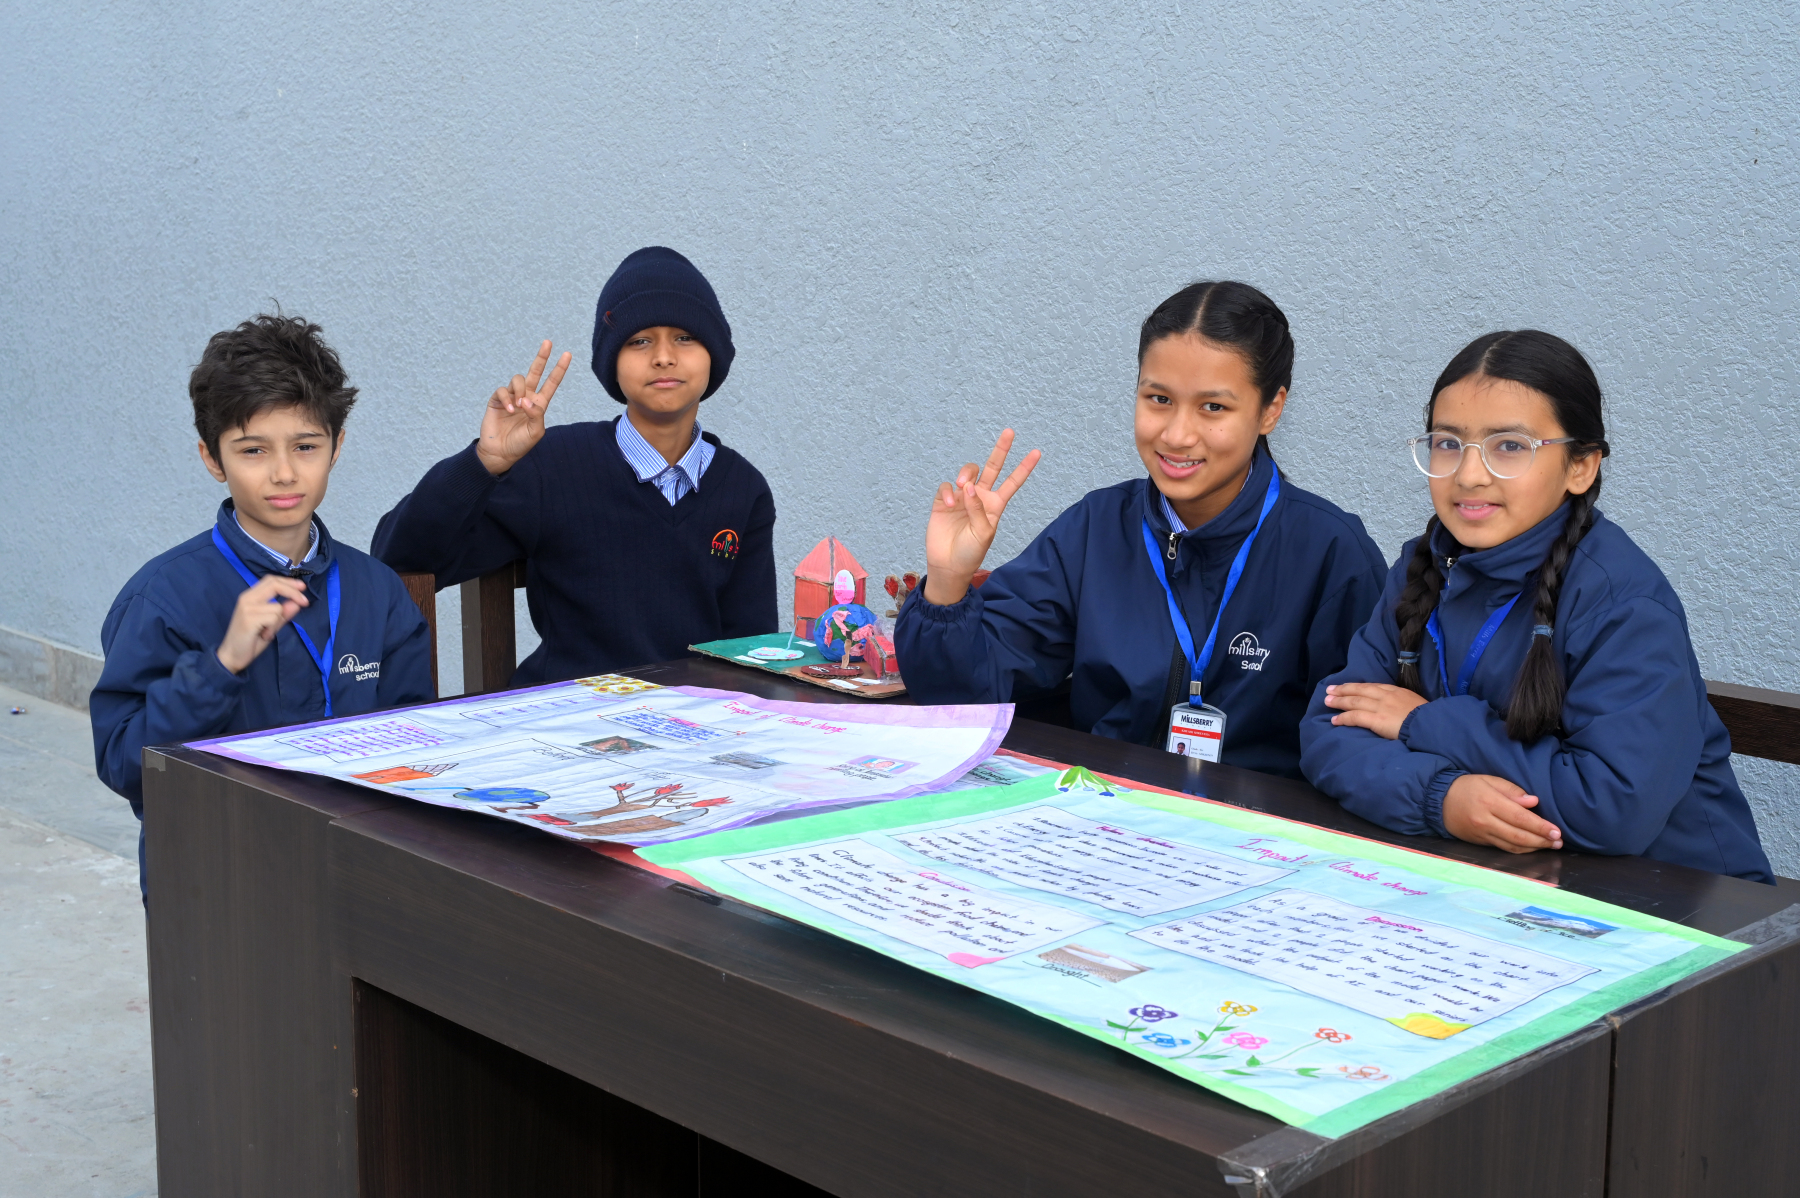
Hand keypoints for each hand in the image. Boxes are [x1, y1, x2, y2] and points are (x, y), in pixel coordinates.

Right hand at [216, 575, 310, 673]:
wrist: (232, 655)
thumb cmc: (251, 640)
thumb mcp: (271, 625)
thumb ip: (283, 614)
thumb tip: (297, 603)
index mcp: (250, 596)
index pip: (271, 580)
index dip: (288, 582)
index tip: (303, 587)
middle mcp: (247, 598)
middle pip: (274, 584)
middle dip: (293, 592)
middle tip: (305, 602)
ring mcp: (247, 608)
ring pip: (277, 607)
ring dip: (278, 621)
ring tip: (266, 631)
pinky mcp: (249, 619)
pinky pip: (273, 618)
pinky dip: (273, 628)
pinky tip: (263, 635)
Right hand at [475, 340, 571, 475]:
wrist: (500, 452)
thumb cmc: (520, 444)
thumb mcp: (535, 432)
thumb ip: (536, 415)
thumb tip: (527, 399)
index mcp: (539, 404)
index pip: (551, 383)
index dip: (559, 369)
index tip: (567, 355)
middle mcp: (526, 397)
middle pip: (535, 372)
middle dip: (542, 357)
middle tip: (549, 342)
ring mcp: (511, 397)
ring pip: (518, 379)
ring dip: (519, 391)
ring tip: (517, 406)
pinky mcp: (497, 399)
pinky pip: (503, 390)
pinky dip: (506, 398)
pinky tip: (508, 410)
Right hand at [921, 429, 1041, 605]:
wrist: (949, 565)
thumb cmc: (971, 553)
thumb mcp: (983, 533)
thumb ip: (978, 508)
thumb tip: (969, 487)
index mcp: (995, 505)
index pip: (1012, 482)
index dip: (1024, 468)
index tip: (1037, 452)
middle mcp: (980, 497)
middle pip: (993, 467)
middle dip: (1001, 449)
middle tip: (1010, 432)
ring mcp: (961, 497)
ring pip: (969, 472)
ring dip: (966, 475)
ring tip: (963, 487)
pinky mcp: (942, 501)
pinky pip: (946, 486)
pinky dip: (947, 492)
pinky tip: (948, 503)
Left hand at [1324, 683, 1428, 739]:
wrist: (1432, 725)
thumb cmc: (1428, 718)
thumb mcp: (1417, 703)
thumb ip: (1404, 704)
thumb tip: (1398, 708)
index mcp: (1397, 691)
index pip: (1373, 686)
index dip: (1358, 686)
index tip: (1348, 686)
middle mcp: (1386, 696)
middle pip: (1360, 690)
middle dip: (1343, 689)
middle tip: (1330, 689)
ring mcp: (1380, 707)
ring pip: (1354, 701)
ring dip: (1339, 701)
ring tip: (1327, 701)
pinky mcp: (1377, 720)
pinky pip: (1355, 717)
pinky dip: (1343, 718)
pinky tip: (1334, 720)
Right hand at [1442, 774, 1563, 853]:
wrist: (1438, 801)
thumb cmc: (1467, 786)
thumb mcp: (1489, 780)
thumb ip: (1511, 790)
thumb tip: (1533, 802)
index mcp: (1489, 802)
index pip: (1520, 818)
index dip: (1540, 826)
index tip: (1557, 831)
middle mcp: (1485, 821)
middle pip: (1519, 835)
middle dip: (1541, 840)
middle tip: (1559, 842)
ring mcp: (1482, 834)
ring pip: (1512, 845)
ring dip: (1534, 847)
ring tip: (1550, 846)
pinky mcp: (1480, 842)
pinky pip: (1504, 848)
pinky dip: (1520, 849)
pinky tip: (1532, 846)